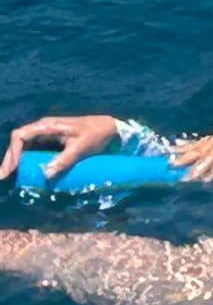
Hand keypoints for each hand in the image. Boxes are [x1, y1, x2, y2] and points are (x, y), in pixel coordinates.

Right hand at [3, 115, 119, 183]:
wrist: (110, 128)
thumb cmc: (96, 134)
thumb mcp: (81, 147)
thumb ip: (65, 160)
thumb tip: (46, 174)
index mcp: (48, 126)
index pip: (21, 136)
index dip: (13, 152)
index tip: (11, 169)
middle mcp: (43, 129)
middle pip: (18, 143)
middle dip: (10, 160)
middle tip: (4, 178)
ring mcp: (46, 136)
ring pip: (24, 148)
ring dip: (16, 162)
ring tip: (9, 178)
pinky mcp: (51, 143)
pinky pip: (34, 151)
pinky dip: (26, 162)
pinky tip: (23, 174)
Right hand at [171, 100, 212, 180]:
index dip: (211, 173)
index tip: (200, 182)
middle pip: (206, 158)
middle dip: (194, 169)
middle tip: (181, 179)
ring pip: (198, 149)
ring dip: (184, 157)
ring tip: (169, 163)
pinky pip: (198, 140)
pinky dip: (186, 144)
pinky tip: (174, 145)